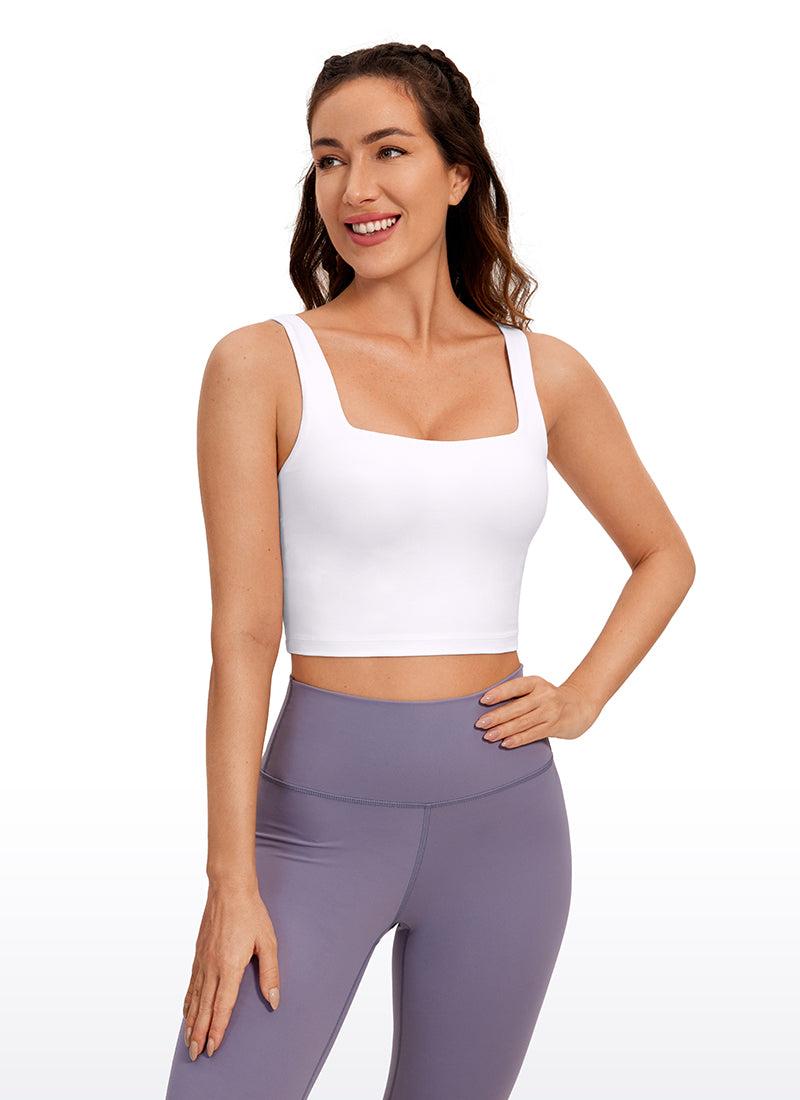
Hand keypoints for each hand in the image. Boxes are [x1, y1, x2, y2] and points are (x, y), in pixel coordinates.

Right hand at [182, 882, 279, 1060]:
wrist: (229, 889)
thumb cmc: (251, 914)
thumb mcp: (268, 942)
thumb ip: (270, 973)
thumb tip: (274, 999)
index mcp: (230, 966)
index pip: (222, 1006)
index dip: (218, 1029)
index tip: (213, 1048)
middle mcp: (212, 966)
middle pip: (204, 1008)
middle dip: (200, 1033)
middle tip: (196, 1054)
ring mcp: (202, 960)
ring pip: (194, 998)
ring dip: (191, 1021)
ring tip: (189, 1040)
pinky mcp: (198, 953)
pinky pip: (191, 984)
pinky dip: (188, 1001)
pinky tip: (186, 1011)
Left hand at [475, 675, 599, 747]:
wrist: (580, 706)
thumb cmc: (548, 697)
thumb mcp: (536, 688)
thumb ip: (517, 694)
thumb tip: (487, 706)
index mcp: (536, 682)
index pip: (515, 686)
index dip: (499, 693)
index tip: (483, 700)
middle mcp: (544, 695)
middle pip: (517, 707)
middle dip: (497, 716)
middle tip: (480, 723)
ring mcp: (550, 712)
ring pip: (523, 722)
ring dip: (504, 730)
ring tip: (488, 736)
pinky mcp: (555, 726)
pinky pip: (533, 734)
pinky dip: (518, 739)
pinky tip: (505, 743)